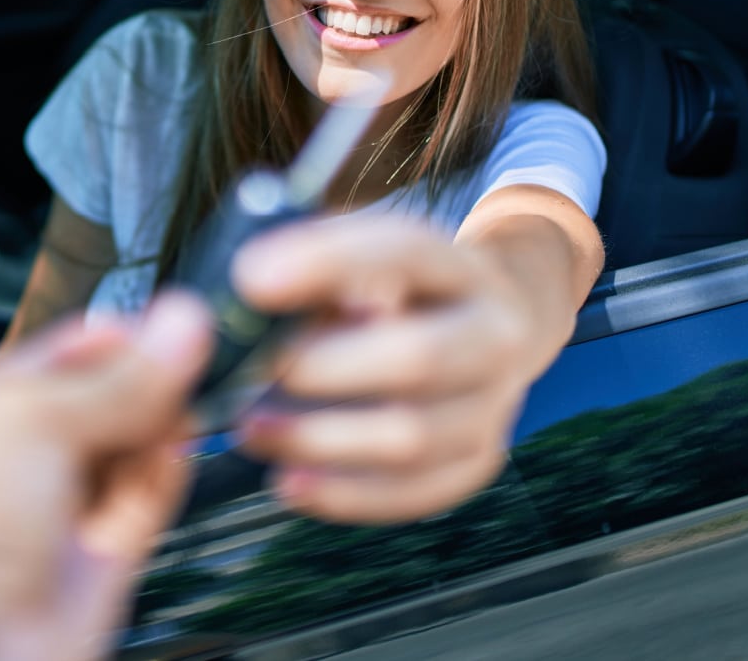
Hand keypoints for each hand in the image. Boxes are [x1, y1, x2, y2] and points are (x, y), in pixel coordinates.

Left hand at [231, 216, 568, 523]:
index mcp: (461, 267)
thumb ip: (320, 264)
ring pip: (413, 438)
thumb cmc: (402, 288)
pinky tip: (291, 482)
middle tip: (253, 376)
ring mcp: (495, 403)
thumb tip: (255, 289)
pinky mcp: (480, 459)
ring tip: (254, 431)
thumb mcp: (370, 253)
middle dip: (323, 371)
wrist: (489, 323)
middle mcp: (495, 334)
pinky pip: (416, 492)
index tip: (253, 282)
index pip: (404, 253)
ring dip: (320, 440)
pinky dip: (346, 494)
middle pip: (417, 359)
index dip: (327, 265)